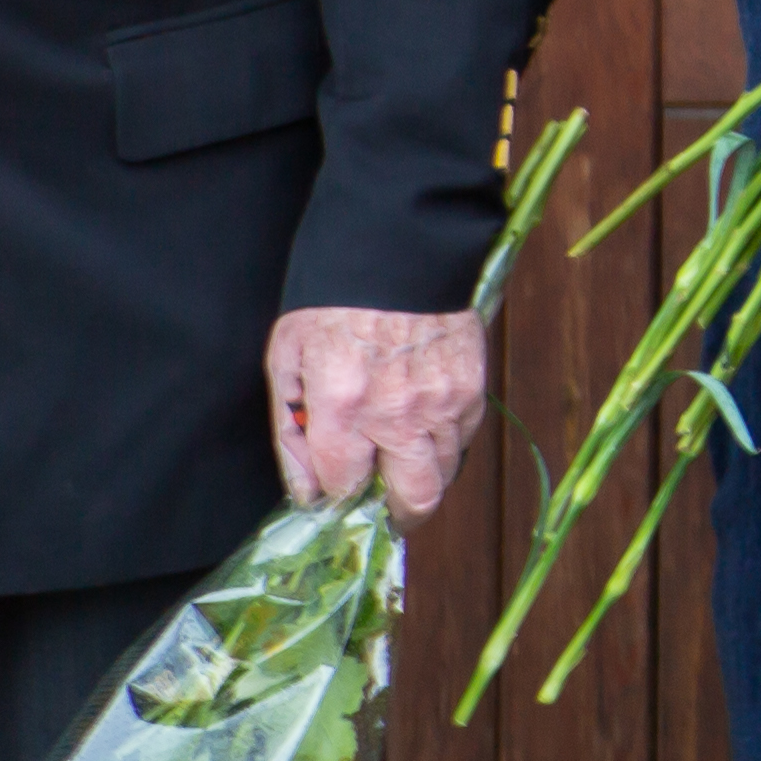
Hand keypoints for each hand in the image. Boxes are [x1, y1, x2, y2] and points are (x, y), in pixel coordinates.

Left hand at [269, 302, 489, 518]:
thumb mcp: (287, 358)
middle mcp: (400, 413)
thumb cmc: (332, 301)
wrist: (396, 247)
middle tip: (377, 506)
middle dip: (393, 513)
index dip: (334, 496)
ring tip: (398, 461)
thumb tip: (307, 490)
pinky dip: (443, 446)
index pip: (343, 488)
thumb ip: (291, 432)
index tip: (331, 492)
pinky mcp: (473, 387)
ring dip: (420, 479)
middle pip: (412, 501)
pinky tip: (421, 426)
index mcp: (344, 406)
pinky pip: (463, 441)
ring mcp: (444, 401)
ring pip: (443, 476)